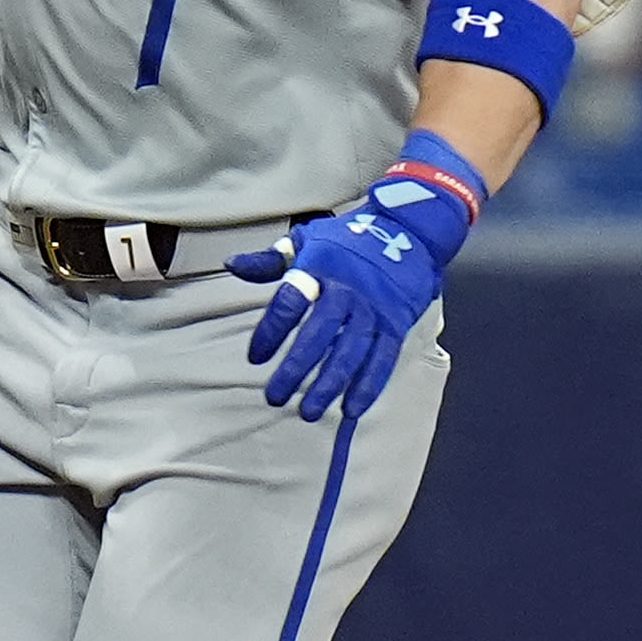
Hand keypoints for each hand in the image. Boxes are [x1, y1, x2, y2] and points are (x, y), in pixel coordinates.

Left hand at [227, 181, 463, 422]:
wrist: (409, 229)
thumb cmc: (349, 237)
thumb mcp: (308, 239)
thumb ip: (270, 259)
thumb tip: (232, 266)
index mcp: (321, 268)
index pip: (291, 302)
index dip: (271, 331)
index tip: (255, 358)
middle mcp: (348, 291)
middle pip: (319, 335)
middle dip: (296, 369)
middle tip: (275, 397)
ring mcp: (375, 309)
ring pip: (350, 353)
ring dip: (330, 385)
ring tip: (309, 411)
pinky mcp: (396, 323)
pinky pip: (382, 359)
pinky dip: (368, 386)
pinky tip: (352, 408)